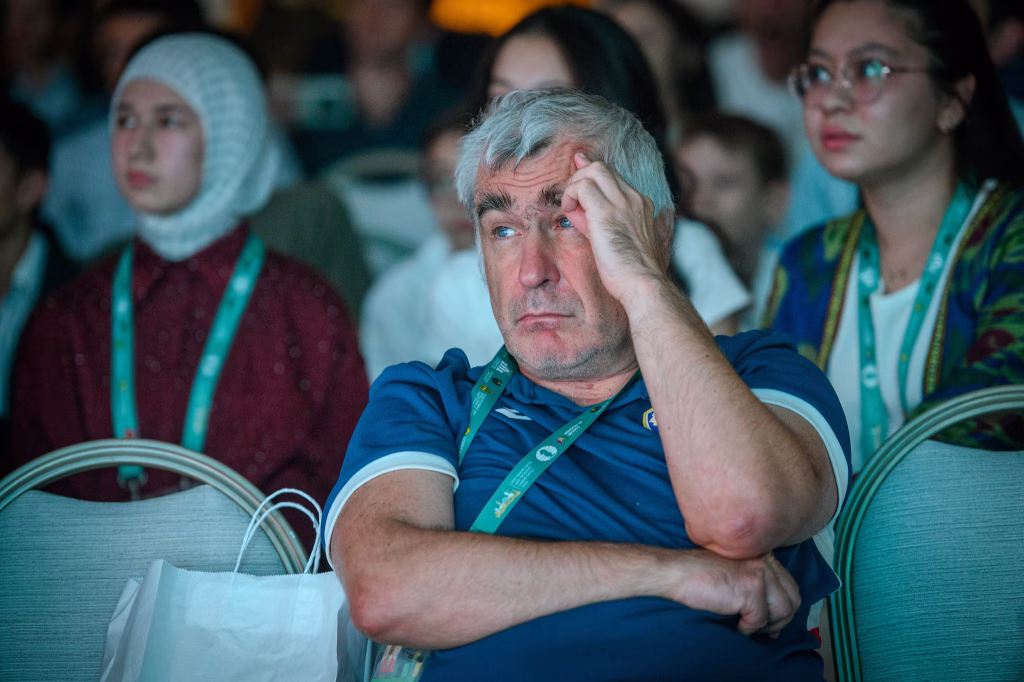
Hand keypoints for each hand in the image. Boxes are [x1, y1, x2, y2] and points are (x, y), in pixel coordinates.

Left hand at [561, 152, 670, 303]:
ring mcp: (623, 203)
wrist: (643, 285)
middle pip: (602, 168)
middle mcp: (634, 199)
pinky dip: (571, 194)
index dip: (590, 177)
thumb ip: (599, 222)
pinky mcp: (606, 213)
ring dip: (575, 185)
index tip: (576, 184)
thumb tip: (577, 209)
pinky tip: (568, 211)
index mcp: (641, 205)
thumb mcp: (616, 241)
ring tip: (569, 208)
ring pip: (594, 170)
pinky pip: (583, 187)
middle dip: (580, 178)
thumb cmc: (630, 273)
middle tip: (571, 202)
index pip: (612, 177)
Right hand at [662, 550, 801, 636]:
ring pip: (783, 612)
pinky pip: (760, 620)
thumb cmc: (698, 575)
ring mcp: (760, 573)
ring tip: (744, 624)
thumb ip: (756, 585)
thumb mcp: (734, 573)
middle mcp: (765, 561)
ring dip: (764, 626)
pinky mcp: (751, 587)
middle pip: (792, 600)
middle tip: (757, 628)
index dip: (781, 610)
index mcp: (762, 556)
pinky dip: (746, 628)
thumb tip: (776, 619)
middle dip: (778, 620)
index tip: (766, 622)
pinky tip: (732, 622)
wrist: (675, 572)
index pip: (790, 588)